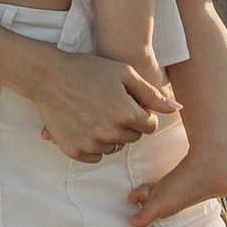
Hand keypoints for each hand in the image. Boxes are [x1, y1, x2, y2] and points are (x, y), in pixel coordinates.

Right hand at [25, 48, 179, 163]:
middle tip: (111, 105)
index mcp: (127, 114)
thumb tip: (177, 109)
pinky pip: (96, 156)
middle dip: (128, 124)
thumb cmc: (89, 70)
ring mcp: (91, 144)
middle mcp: (110, 133)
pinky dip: (94, 144)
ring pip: (115, 147)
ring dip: (111, 135)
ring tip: (97, 113)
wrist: (49, 76)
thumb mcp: (124, 73)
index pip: (150, 126)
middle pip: (133, 138)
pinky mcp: (75, 151)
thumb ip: (152, 94)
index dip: (142, 114)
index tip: (129, 103)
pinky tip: (86, 124)